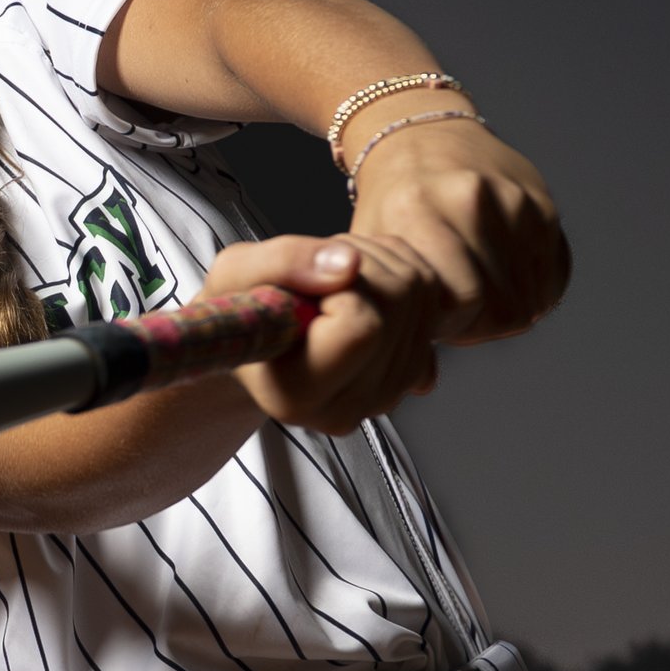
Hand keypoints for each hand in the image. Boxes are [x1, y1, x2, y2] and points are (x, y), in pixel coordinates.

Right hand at [194, 229, 450, 436]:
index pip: (362, 325)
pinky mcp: (410, 374)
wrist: (257, 345)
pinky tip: (362, 291)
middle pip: (400, 303)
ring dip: (383, 262)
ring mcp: (385, 396)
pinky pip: (433, 300)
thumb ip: (286, 263)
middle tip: (320, 275)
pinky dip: (402, 274)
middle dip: (364, 264)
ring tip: (335, 281)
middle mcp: (349, 408)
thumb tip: (349, 264)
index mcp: (299, 396)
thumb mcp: (235, 274)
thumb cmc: (240, 311)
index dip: (340, 287)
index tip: (307, 291)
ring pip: (422, 295)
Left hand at [344, 119, 569, 349]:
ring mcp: (514, 198)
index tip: (441, 317)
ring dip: (508, 306)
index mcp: (420, 212)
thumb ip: (391, 319)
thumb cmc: (393, 202)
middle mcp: (471, 200)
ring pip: (532, 296)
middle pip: (504, 308)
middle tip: (460, 307)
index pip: (466, 304)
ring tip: (479, 286)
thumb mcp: (373, 255)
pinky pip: (555, 274)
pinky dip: (534, 287)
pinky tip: (505, 273)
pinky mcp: (543, 201)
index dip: (456, 326)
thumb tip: (422, 381)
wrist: (419, 135)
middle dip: (482, 323)